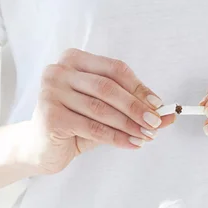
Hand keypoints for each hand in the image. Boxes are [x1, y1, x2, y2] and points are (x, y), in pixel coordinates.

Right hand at [17, 49, 174, 173]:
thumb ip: (133, 109)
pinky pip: (92, 128)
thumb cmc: (74, 124)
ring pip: (101, 109)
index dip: (139, 87)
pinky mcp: (50, 116)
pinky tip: (131, 144)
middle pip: (108, 87)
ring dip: (129, 124)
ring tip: (146, 136)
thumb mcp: (105, 112)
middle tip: (155, 123)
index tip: (158, 105)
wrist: (39, 148)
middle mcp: (59, 70)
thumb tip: (168, 114)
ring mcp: (51, 92)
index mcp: (74, 59)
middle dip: (136, 107)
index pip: (114, 69)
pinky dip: (116, 137)